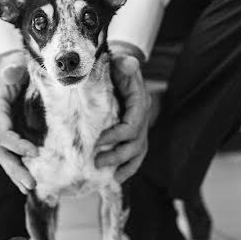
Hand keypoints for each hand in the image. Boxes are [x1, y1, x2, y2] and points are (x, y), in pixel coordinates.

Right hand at [0, 51, 37, 193]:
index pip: (3, 133)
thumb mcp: (13, 64)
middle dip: (14, 169)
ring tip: (30, 188)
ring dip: (16, 174)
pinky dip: (18, 170)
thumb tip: (14, 71)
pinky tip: (28, 184)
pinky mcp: (9, 136)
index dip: (16, 144)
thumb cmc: (13, 67)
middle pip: (1, 152)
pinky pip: (12, 156)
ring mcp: (0, 132)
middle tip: (30, 184)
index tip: (34, 152)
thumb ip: (13, 69)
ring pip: (5, 158)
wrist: (8, 69)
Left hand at [95, 49, 150, 182]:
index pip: (132, 125)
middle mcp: (143, 117)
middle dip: (117, 155)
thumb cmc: (116, 65)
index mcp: (139, 103)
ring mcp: (141, 127)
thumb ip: (124, 63)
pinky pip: (136, 154)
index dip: (117, 136)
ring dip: (124, 166)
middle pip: (136, 143)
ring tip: (109, 177)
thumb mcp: (120, 61)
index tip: (98, 140)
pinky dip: (128, 167)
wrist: (121, 66)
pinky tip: (117, 178)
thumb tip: (130, 63)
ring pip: (138, 152)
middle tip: (97, 161)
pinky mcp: (134, 133)